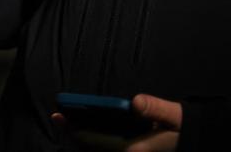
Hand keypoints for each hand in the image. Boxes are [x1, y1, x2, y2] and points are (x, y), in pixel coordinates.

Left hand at [50, 94, 180, 150]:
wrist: (193, 139)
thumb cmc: (184, 128)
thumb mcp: (175, 117)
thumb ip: (157, 109)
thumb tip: (136, 103)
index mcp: (133, 149)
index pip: (96, 142)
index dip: (75, 130)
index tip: (60, 117)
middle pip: (91, 148)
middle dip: (74, 134)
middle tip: (56, 117)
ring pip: (96, 150)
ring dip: (81, 138)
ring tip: (65, 121)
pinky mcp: (129, 151)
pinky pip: (105, 148)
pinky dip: (92, 140)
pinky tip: (83, 128)